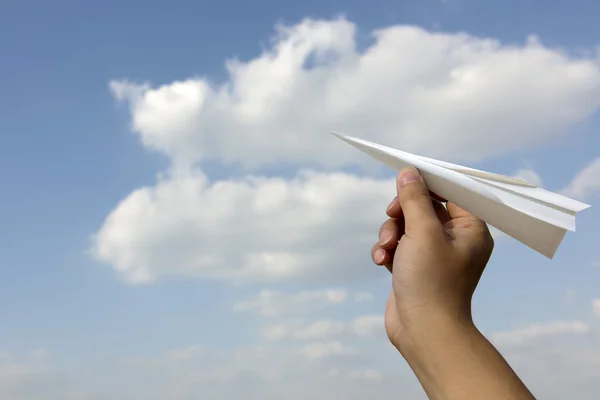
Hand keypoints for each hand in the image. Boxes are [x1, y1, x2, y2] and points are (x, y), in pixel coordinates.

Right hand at [371, 167, 493, 350]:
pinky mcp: (415, 267)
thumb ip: (415, 199)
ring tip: (386, 248)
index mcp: (470, 229)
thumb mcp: (422, 232)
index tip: (405, 178)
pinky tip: (382, 261)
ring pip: (406, 226)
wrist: (423, 330)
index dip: (427, 183)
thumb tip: (409, 173)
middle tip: (391, 214)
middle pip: (424, 207)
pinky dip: (388, 249)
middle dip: (402, 212)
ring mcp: (434, 254)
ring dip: (390, 232)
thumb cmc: (432, 281)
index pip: (451, 192)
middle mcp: (455, 240)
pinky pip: (399, 245)